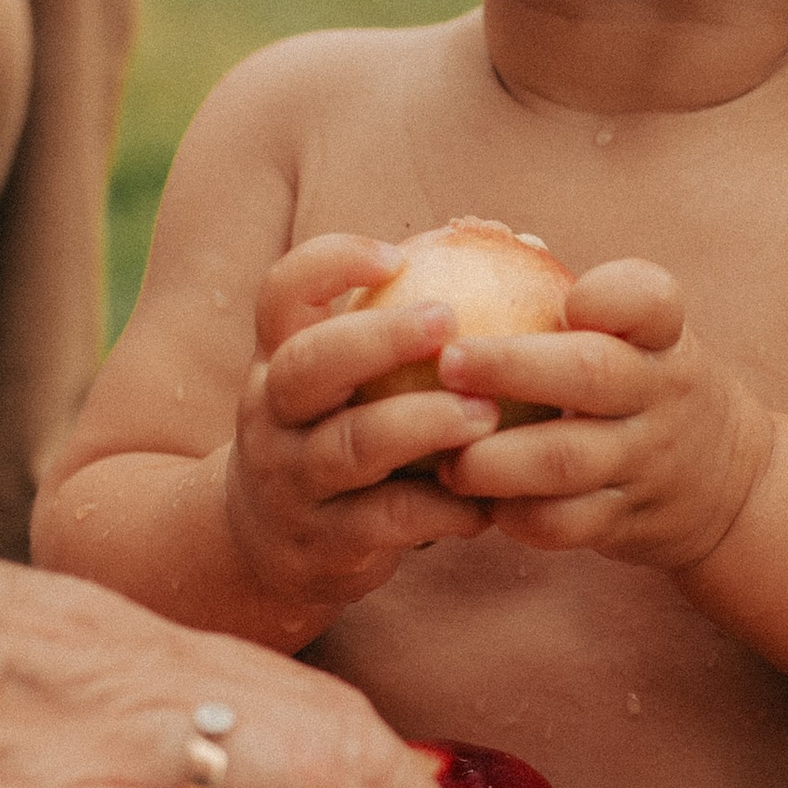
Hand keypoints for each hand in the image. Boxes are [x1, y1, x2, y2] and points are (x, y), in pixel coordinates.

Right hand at [221, 232, 500, 618]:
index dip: (330, 265)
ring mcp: (292, 482)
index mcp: (277, 361)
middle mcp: (271, 416)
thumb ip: (410, 323)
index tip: (395, 253)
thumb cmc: (339, 434)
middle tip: (450, 321)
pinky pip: (388, 521)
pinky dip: (444, 509)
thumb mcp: (344, 382)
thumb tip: (522, 241)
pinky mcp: (323, 543)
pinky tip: (488, 501)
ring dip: (424, 424)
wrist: (266, 546)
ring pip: (352, 446)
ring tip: (486, 415)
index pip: (281, 294)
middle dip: (379, 338)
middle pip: (309, 364)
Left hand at [437, 258, 773, 569]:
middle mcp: (660, 393)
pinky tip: (476, 503)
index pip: (650, 299)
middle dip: (509, 366)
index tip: (568, 297)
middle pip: (590, 374)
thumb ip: (573, 299)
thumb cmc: (647, 385)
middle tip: (447, 362)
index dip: (608, 294)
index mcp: (663, 336)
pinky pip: (564, 523)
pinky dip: (515, 516)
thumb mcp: (642, 337)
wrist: (731, 485)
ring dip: (494, 459)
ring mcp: (646, 460)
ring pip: (565, 460)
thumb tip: (465, 232)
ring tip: (444, 457)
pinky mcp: (627, 520)